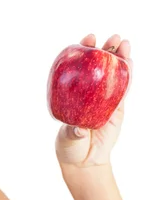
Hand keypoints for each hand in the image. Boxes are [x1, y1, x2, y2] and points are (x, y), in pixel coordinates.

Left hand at [55, 34, 132, 168]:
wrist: (86, 161)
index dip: (81, 52)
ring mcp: (104, 99)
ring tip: (125, 43)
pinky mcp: (117, 109)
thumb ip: (72, 132)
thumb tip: (78, 129)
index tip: (85, 40)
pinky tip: (131, 62)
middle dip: (105, 49)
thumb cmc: (70, 147)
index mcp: (72, 95)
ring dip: (120, 58)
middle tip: (112, 37)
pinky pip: (123, 91)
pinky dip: (127, 76)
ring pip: (114, 75)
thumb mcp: (68, 138)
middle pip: (98, 67)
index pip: (77, 69)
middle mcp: (89, 93)